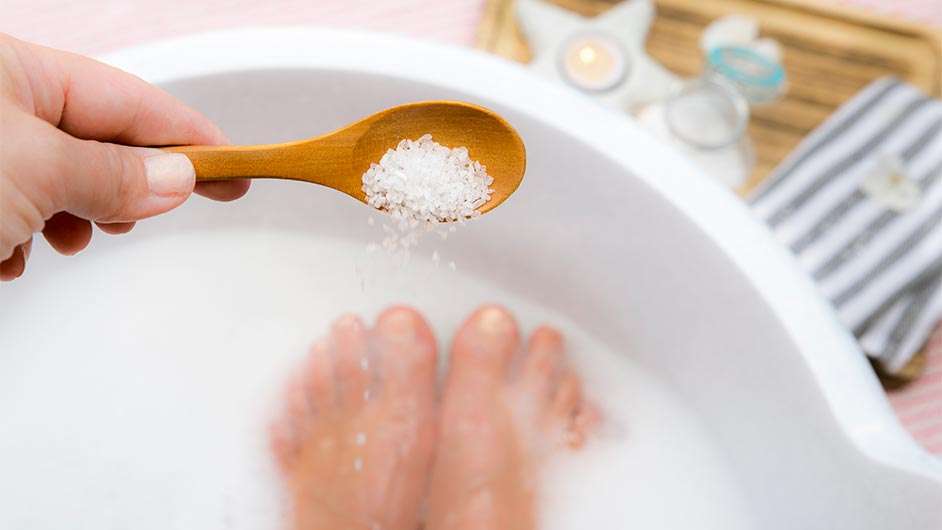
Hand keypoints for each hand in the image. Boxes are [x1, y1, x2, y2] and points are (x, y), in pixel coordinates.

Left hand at [0, 33, 248, 279]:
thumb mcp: (35, 170)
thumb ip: (111, 174)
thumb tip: (175, 179)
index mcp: (14, 71)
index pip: (129, 100)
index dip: (189, 136)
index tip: (234, 166)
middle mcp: (0, 106)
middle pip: (98, 143)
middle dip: (123, 187)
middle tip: (155, 214)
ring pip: (60, 182)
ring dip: (75, 219)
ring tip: (73, 238)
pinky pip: (21, 210)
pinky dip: (29, 238)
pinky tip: (13, 253)